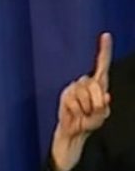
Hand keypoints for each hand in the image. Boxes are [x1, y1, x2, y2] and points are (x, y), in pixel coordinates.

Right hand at [52, 32, 111, 170]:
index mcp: (98, 85)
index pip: (102, 65)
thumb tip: (105, 95)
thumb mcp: (101, 117)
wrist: (73, 135)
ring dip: (86, 108)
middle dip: (97, 101)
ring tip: (83, 115)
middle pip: (94, 83)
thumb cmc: (88, 124)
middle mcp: (85, 83)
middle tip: (94, 113)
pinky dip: (76, 111)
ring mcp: (73, 88)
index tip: (106, 35)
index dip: (104, 50)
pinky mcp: (65, 96)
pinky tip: (74, 115)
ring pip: (83, 93)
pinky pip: (72, 101)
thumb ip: (104, 107)